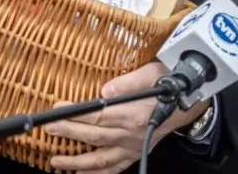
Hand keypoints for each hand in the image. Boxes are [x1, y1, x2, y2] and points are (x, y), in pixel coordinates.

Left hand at [44, 61, 207, 173]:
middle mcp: (133, 135)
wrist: (188, 102)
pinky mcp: (135, 154)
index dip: (75, 114)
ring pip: (101, 159)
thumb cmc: (169, 84)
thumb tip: (105, 91)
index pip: (98, 116)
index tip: (57, 110)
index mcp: (135, 114)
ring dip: (76, 162)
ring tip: (56, 161)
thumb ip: (129, 81)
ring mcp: (133, 147)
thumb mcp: (152, 73)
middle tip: (49, 129)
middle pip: (95, 137)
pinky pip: (113, 169)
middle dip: (69, 134)